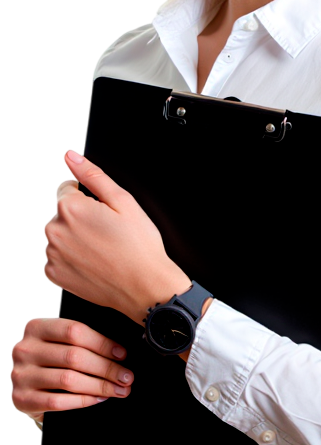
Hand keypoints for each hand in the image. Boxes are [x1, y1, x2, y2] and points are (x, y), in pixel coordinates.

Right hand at [11, 316, 133, 423]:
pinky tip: (98, 399)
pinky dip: (83, 400)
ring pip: (68, 380)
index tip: (123, 354)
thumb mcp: (57, 341)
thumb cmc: (49, 359)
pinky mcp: (23, 399)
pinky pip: (58, 401)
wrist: (24, 385)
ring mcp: (22, 375)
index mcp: (36, 327)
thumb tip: (119, 351)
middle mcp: (25, 349)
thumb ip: (80, 340)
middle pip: (74, 356)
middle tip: (127, 377)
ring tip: (119, 390)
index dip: (102, 343)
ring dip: (100, 386)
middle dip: (106, 368)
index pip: (74, 331)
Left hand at [44, 150, 191, 325]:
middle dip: (80, 218)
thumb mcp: (123, 201)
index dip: (87, 198)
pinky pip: (57, 258)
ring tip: (102, 249)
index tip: (104, 214)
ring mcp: (53, 255)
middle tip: (107, 233)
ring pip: (59, 236)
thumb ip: (92, 175)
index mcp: (70, 208)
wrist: (144, 287)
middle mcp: (55, 230)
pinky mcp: (54, 275)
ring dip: (74, 238)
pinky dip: (71, 259)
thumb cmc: (139, 245)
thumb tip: (71, 156)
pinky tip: (93, 262)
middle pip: (61, 213)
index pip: (66, 189)